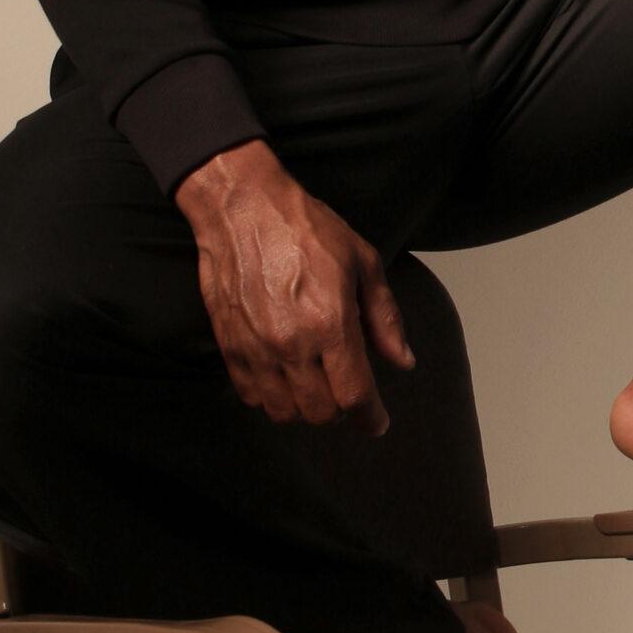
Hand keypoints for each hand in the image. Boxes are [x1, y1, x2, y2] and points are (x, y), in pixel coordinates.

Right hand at [174, 142, 414, 435]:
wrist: (242, 208)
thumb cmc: (306, 228)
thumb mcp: (363, 262)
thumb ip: (385, 318)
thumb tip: (402, 361)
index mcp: (330, 323)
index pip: (354, 396)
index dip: (371, 418)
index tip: (377, 423)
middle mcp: (291, 344)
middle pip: (321, 412)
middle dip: (340, 410)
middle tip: (346, 390)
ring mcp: (255, 348)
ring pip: (284, 412)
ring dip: (305, 408)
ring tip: (314, 385)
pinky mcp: (229, 345)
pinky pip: (251, 395)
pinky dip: (271, 397)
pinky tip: (283, 376)